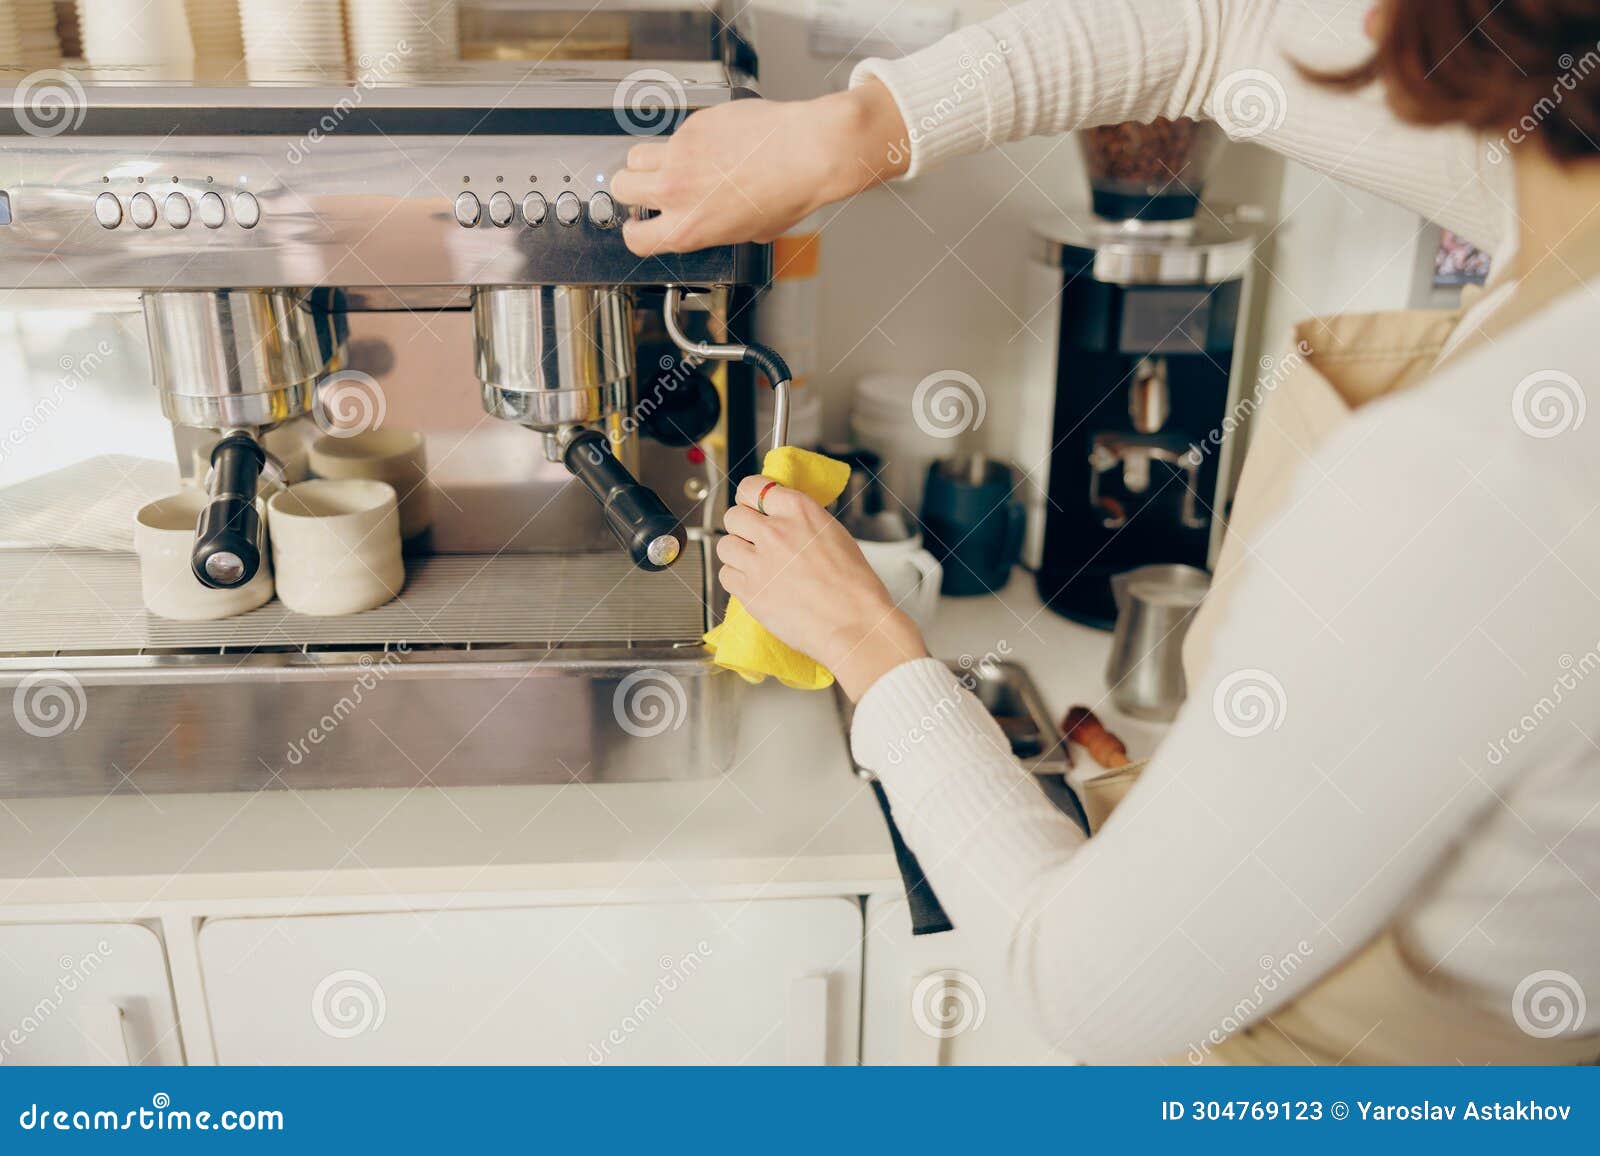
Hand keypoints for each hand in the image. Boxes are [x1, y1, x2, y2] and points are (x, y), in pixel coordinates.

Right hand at [610, 80, 909, 256]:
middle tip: (646, 190)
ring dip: (646, 163)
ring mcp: (679, 155)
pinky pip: (672, 135)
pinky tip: (709, 144)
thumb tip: (714, 222)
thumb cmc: (789, 192)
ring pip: (636, 156)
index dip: (635, 232)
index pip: (635, 238)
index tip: (637, 225)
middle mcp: (676, 193)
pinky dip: (683, 141)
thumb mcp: (751, 231)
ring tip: (671, 164)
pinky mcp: (692, 126)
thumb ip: (718, 229)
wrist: (807, 152)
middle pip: (620, 188)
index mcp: (688, 229)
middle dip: (630, 191)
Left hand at [717, 474, 929, 700]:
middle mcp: (775, 531)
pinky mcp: (749, 590)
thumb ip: (803, 523)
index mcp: (799, 511)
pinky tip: (754, 584)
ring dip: (736, 553)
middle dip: (741, 527)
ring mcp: (759, 561)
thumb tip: (786, 522)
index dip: (750, 498)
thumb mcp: (834, 535)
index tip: (753, 506)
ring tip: (754, 564)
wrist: (854, 622)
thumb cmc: (854, 586)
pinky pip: (726, 575)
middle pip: (734, 515)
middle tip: (753, 539)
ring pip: (724, 545)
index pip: (754, 487)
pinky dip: (736, 579)